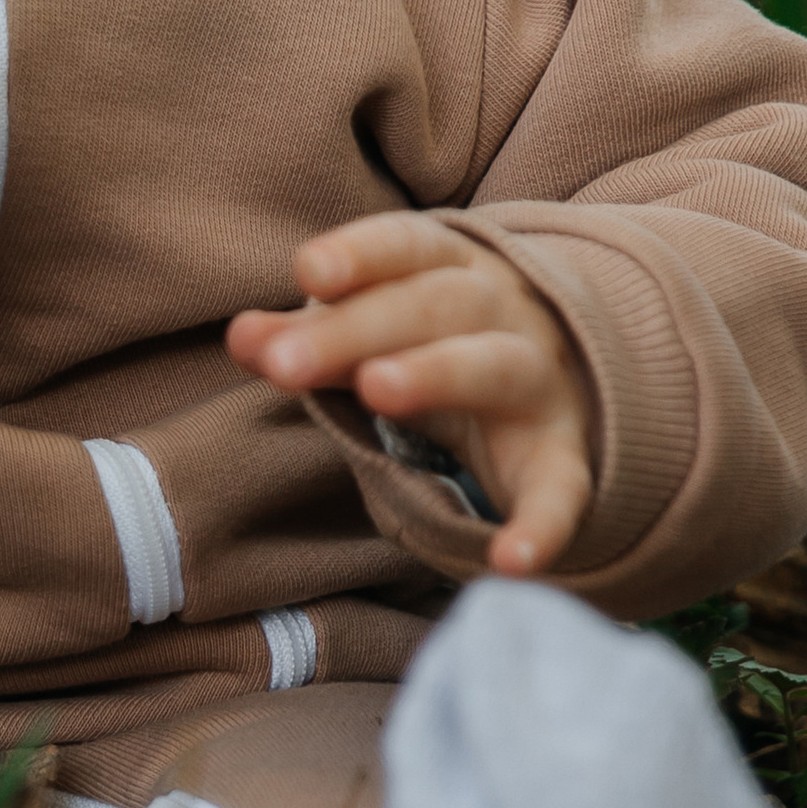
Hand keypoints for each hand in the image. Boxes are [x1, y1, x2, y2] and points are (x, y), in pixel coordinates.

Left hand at [227, 211, 593, 577]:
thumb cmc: (440, 345)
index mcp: (452, 269)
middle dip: (357, 330)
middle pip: (434, 305)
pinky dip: (542, 524)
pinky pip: (562, 488)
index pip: (405, 245)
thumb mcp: (372, 333)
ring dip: (437, 373)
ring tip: (376, 389)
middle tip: (286, 365)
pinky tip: (510, 562)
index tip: (308, 271)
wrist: (565, 383)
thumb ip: (305, 336)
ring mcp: (540, 383)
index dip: (359, 254)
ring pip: (496, 367)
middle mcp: (505, 312)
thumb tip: (240, 337)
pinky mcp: (562, 457)